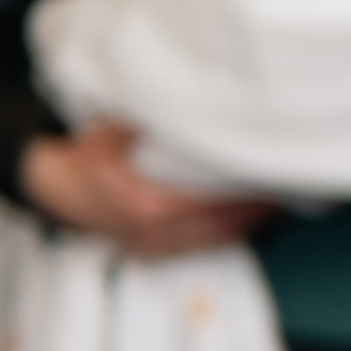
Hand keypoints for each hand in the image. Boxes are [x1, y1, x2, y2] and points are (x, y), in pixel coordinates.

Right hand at [20, 118, 275, 258]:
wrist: (60, 190)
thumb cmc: (91, 158)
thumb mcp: (115, 130)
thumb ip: (150, 119)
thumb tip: (186, 99)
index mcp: (144, 205)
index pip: (210, 204)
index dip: (245, 194)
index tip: (272, 174)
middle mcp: (153, 233)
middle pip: (223, 226)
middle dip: (260, 208)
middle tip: (291, 184)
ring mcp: (156, 247)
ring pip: (219, 239)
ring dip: (252, 221)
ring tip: (283, 197)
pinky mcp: (160, 252)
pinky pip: (207, 244)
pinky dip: (233, 230)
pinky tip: (255, 213)